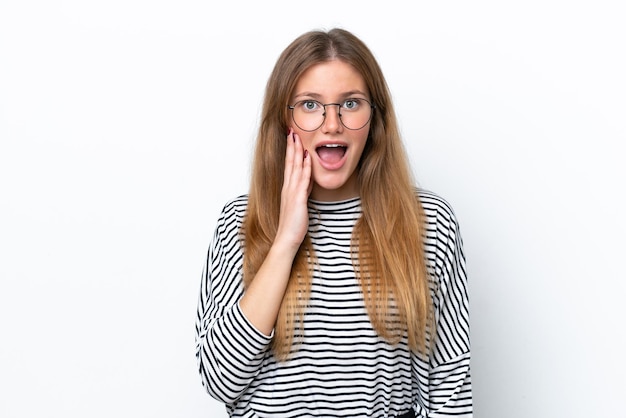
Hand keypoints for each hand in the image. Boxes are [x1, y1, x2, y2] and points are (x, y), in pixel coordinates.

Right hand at [275, 128, 311, 250]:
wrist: (287, 238)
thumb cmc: (293, 224)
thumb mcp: (299, 203)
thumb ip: (303, 191)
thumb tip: (307, 181)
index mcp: (287, 188)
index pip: (288, 165)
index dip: (290, 151)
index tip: (292, 138)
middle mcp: (288, 188)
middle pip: (289, 162)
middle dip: (291, 146)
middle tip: (292, 131)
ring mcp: (292, 192)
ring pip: (294, 167)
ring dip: (296, 151)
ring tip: (297, 137)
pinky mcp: (297, 199)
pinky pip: (302, 180)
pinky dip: (305, 167)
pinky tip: (307, 157)